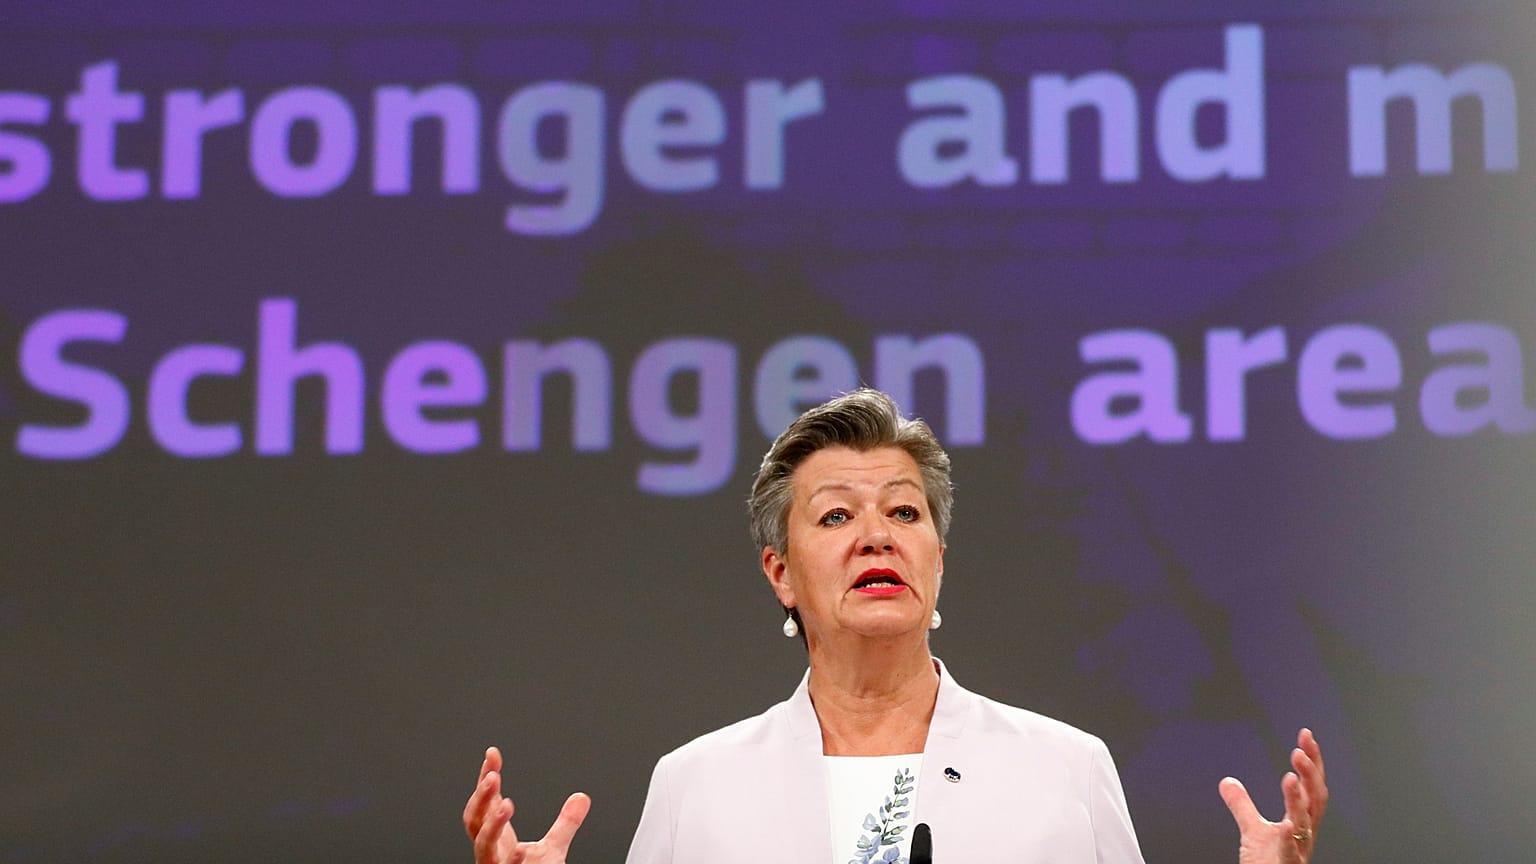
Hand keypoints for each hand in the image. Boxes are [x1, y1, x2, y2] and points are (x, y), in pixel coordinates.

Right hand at [462, 746, 591, 863]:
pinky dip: (512, 858)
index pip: (485, 803)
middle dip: (481, 798)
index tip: (492, 754)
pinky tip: (521, 850)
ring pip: (483, 845)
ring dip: (492, 824)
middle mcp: (491, 853)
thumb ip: (565, 823)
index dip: (486, 778)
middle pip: (475, 820)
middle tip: (493, 775)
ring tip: (506, 804)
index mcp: (498, 840)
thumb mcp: (553, 850)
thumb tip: (582, 798)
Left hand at [1219, 728, 1327, 863]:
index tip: (1306, 736)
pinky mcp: (1286, 863)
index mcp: (1301, 823)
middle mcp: (1304, 834)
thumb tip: (1228, 782)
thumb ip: (1242, 806)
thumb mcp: (1253, 831)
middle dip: (1312, 773)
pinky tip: (1286, 825)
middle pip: (1316, 799)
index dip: (1312, 762)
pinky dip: (1289, 837)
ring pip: (1305, 822)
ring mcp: (1297, 848)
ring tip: (1291, 776)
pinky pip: (1290, 850)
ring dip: (1299, 799)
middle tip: (1300, 748)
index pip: (1311, 786)